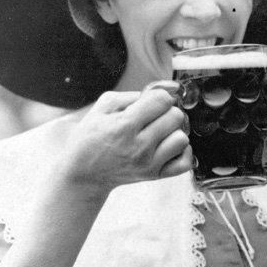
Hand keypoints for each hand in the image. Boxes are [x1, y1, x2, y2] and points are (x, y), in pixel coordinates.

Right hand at [60, 81, 192, 195]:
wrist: (82, 174)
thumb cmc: (91, 138)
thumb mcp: (102, 108)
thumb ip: (133, 95)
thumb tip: (166, 90)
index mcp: (124, 125)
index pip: (162, 100)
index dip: (158, 97)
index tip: (150, 103)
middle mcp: (139, 146)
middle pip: (176, 117)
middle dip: (166, 112)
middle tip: (153, 118)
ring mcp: (148, 163)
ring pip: (182, 138)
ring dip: (173, 132)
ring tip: (158, 134)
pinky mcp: (154, 176)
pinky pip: (184, 162)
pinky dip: (180, 152)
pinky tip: (167, 147)